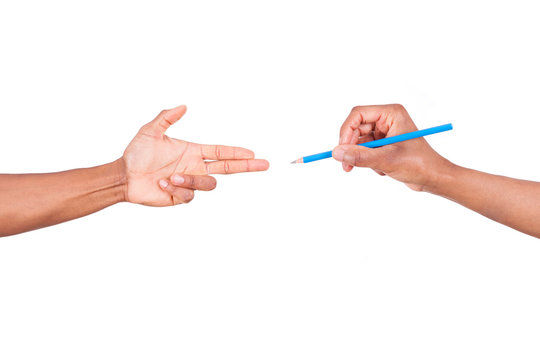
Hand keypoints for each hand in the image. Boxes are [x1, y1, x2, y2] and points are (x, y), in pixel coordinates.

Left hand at [122, 105, 268, 205]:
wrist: (124, 177)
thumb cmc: (136, 154)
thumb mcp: (150, 131)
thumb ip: (167, 117)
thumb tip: (184, 106)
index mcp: (193, 152)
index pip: (221, 152)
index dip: (236, 152)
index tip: (252, 153)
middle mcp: (195, 167)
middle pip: (228, 168)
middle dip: (247, 166)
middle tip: (264, 164)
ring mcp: (190, 183)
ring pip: (208, 184)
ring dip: (191, 180)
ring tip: (170, 177)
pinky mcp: (182, 196)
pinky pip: (190, 195)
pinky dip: (177, 189)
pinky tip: (162, 185)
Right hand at [332, 104, 451, 190]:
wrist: (434, 178)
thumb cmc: (418, 164)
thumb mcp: (386, 160)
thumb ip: (359, 156)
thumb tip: (336, 153)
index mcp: (391, 114)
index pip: (358, 114)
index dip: (346, 131)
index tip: (341, 149)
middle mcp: (387, 119)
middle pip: (356, 128)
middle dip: (352, 148)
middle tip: (346, 166)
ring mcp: (385, 132)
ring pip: (359, 141)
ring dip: (362, 157)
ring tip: (376, 168)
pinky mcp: (384, 144)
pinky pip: (365, 150)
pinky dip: (369, 162)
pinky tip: (383, 169)